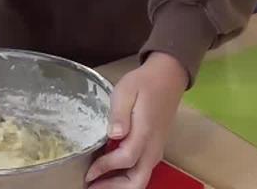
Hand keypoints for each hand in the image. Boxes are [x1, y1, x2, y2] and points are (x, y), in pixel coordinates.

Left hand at [86, 52, 186, 188]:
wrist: (168, 78)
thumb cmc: (144, 83)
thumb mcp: (126, 90)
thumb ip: (119, 114)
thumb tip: (114, 135)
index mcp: (145, 132)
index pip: (126, 159)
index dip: (106, 168)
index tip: (88, 172)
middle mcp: (153, 146)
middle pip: (138, 181)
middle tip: (91, 186)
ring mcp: (156, 149)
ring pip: (140, 178)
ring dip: (119, 185)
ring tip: (97, 182)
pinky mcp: (154, 148)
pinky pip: (142, 170)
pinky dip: (126, 177)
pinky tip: (109, 170)